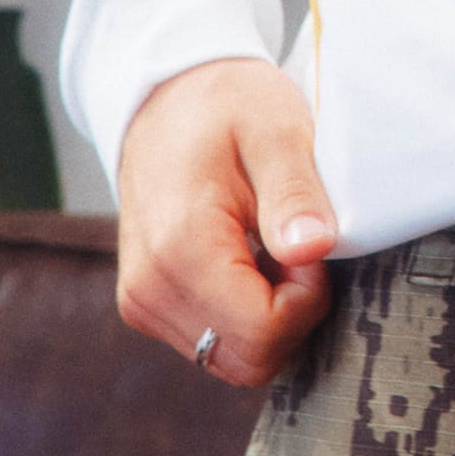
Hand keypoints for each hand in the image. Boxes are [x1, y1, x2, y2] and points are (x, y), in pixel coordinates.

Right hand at [116, 58, 337, 387]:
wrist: (167, 97)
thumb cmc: (225, 106)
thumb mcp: (275, 128)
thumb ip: (294, 191)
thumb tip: (311, 249)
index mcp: (180, 247)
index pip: (265, 331)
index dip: (308, 297)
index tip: (310, 243)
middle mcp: (149, 288)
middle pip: (249, 359)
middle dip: (290, 314)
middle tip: (295, 246)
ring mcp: (142, 301)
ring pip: (232, 358)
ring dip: (268, 315)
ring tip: (269, 245)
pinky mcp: (146, 305)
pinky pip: (213, 342)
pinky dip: (243, 314)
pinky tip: (248, 258)